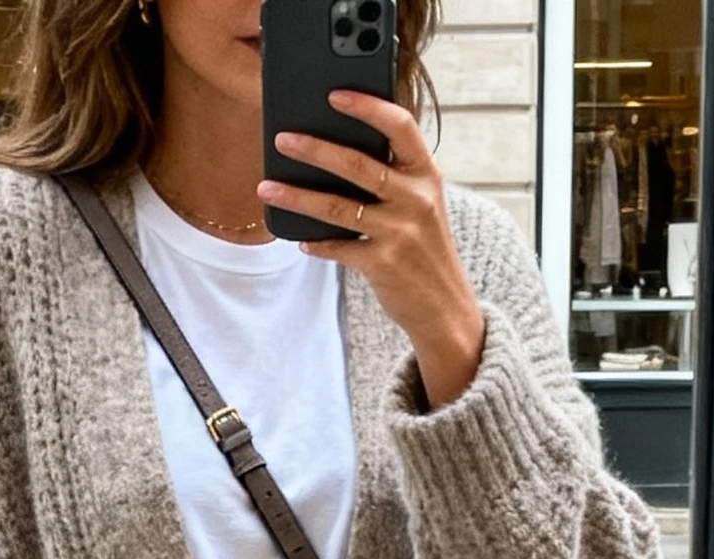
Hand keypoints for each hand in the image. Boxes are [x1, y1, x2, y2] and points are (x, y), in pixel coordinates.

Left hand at [257, 95, 484, 408]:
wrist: (446, 308)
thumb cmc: (425, 250)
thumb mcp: (422, 205)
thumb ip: (393, 178)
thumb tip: (334, 154)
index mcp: (427, 175)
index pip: (400, 126)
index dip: (368, 106)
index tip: (335, 94)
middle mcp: (416, 199)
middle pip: (357, 163)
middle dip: (315, 148)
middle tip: (282, 138)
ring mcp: (399, 233)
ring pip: (338, 206)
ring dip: (297, 195)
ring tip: (267, 187)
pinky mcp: (382, 264)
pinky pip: (338, 248)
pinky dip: (316, 243)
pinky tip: (300, 241)